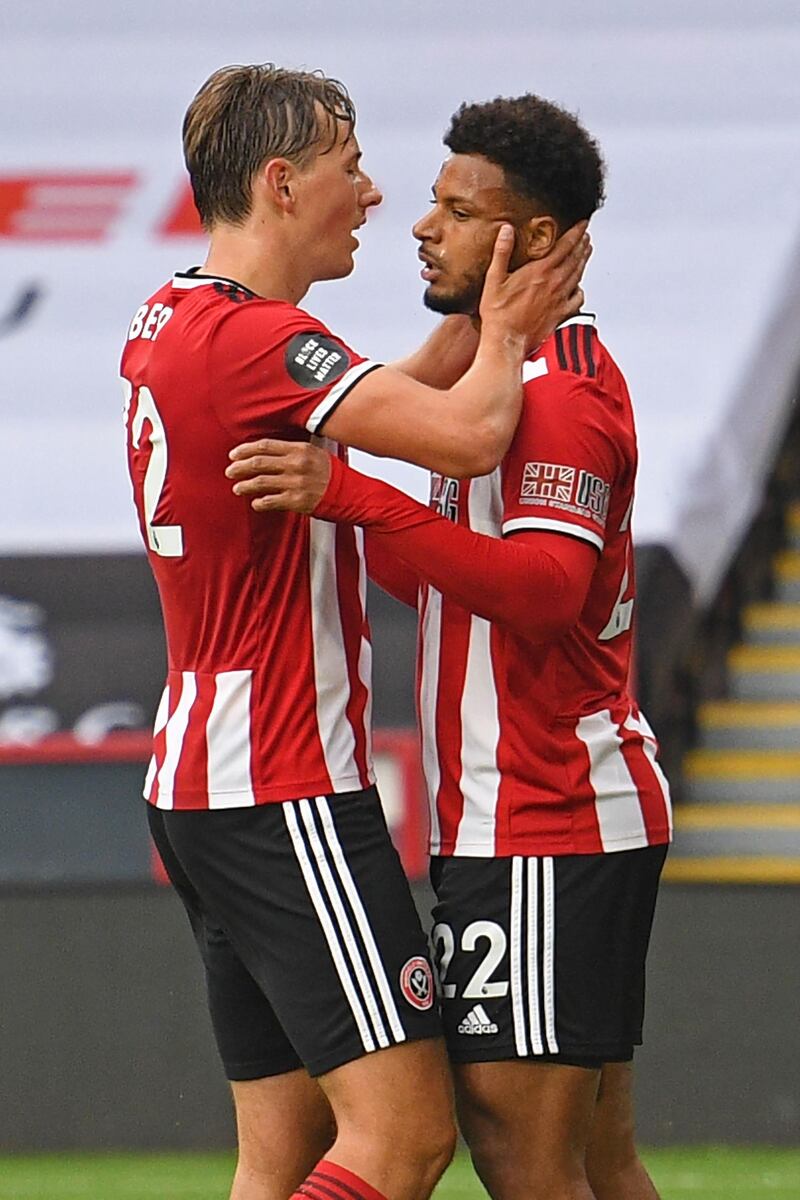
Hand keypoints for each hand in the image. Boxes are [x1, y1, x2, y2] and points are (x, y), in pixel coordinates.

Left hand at [226, 438, 331, 513]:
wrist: (352, 494)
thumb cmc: (334, 475)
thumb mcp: (316, 454)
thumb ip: (293, 452)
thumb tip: (268, 454)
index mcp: (299, 449)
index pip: (265, 445)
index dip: (245, 450)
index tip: (234, 454)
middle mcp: (296, 464)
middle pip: (258, 462)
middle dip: (239, 467)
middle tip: (230, 471)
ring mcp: (296, 483)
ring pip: (260, 482)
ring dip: (245, 485)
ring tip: (238, 488)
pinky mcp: (297, 501)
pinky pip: (270, 501)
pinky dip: (259, 503)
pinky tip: (255, 503)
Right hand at [479, 221, 591, 351]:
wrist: (506, 341)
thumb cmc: (498, 314)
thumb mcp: (494, 279)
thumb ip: (502, 252)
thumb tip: (506, 230)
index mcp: (540, 272)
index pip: (565, 246)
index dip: (576, 232)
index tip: (582, 224)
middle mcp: (554, 283)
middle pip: (575, 259)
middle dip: (582, 244)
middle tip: (586, 236)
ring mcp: (560, 299)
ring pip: (578, 275)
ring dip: (583, 262)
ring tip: (586, 252)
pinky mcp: (561, 314)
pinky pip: (577, 299)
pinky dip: (580, 290)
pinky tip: (579, 287)